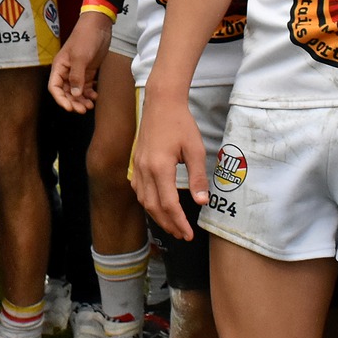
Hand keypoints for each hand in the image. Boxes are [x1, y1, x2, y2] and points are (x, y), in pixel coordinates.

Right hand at [47, 15, 110, 112]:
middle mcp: (66, 71)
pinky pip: (86, 86)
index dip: (61, 99)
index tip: (69, 108)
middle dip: (73, 102)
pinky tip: (94, 96)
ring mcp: (77, 71)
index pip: (54, 87)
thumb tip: (75, 94)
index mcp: (59, 66)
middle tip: (83, 110)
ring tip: (90, 105)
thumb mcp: (80, 57)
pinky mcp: (87, 70)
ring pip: (76, 91)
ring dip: (82, 100)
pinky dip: (89, 93)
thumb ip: (77, 76)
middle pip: (66, 92)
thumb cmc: (86, 37)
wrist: (99, 26)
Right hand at [131, 93, 209, 238]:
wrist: (161, 103)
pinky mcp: (136, 163)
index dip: (178, 222)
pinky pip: (139, 190)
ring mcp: (137, 166)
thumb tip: (201, 201)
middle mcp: (144, 170)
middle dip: (168, 224)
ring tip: (172, 225)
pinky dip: (148, 203)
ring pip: (144, 200)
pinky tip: (157, 206)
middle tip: (182, 235)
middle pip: (153, 207)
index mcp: (160, 167)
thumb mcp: (195, 149)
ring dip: (157, 216)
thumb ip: (198, 177)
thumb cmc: (180, 123)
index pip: (168, 204)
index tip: (188, 234)